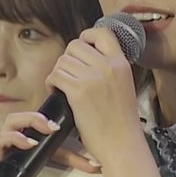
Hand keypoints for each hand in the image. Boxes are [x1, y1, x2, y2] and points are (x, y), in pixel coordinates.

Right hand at [0, 112, 98, 176]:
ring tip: (38, 137)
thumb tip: (97, 164)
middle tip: (52, 127)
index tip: (62, 123)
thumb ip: (74, 159)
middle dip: (36, 118)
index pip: (36, 113)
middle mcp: (15, 130)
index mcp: (29, 127)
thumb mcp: (55, 159)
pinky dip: (13, 139)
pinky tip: (27, 144)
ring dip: (25, 125)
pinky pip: (0, 139)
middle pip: (22, 114)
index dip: (47, 114)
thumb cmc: (29, 169)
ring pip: (10, 121)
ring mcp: (3, 139)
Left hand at [45, 27, 145, 166]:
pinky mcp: (79, 91)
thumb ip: (110, 69)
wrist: (122, 144)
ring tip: (62, 86)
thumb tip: (86, 58)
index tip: (81, 49)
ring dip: (58, 72)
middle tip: (69, 75)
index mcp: (121, 63)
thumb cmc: (121, 121)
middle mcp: (108, 66)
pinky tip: (56, 92)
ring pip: (62, 60)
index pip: (102, 32)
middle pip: (75, 46)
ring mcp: (93, 78)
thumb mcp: (124, 85)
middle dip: (67, 59)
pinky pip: (55, 76)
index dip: (86, 37)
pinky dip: (51, 83)